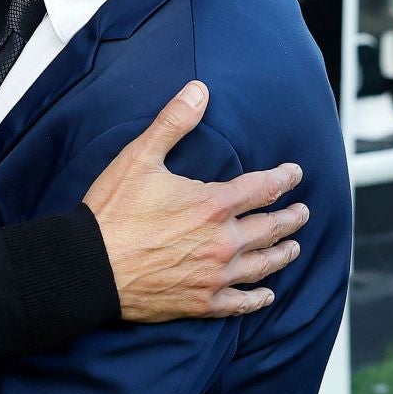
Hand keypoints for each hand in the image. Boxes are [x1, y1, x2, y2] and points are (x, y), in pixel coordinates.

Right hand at [84, 82, 307, 321]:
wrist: (89, 267)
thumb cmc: (113, 212)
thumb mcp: (140, 157)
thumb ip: (173, 122)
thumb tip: (199, 90)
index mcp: (213, 204)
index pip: (263, 187)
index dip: (284, 178)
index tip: (295, 174)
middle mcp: (223, 241)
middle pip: (270, 228)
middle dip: (291, 218)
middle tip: (303, 213)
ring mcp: (214, 275)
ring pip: (262, 265)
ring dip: (282, 253)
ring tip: (293, 247)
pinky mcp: (201, 302)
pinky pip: (239, 302)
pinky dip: (257, 299)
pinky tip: (266, 296)